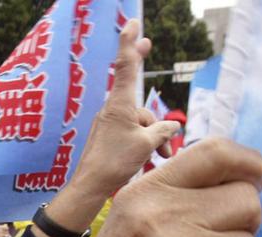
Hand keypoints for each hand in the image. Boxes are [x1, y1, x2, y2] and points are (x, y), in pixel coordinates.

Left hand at [42, 20, 181, 236]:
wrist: (90, 188)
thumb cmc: (115, 164)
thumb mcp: (147, 144)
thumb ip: (163, 130)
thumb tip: (171, 127)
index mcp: (119, 105)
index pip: (125, 68)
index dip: (129, 45)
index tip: (131, 24)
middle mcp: (113, 110)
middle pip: (137, 93)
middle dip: (143, 73)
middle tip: (146, 41)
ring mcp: (111, 124)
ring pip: (142, 121)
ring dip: (156, 138)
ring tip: (163, 157)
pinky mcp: (110, 138)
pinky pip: (134, 134)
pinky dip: (147, 145)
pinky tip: (154, 161)